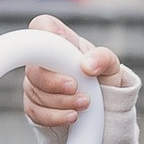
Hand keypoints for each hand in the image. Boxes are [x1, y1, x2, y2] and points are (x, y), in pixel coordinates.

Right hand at [22, 12, 121, 134]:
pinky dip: (55, 116)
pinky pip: (35, 112)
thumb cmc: (102, 78)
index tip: (61, 52)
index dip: (45, 35)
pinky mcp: (34, 105)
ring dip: (60, 101)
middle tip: (75, 87)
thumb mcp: (111, 66)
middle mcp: (43, 61)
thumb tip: (86, 65)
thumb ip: (103, 58)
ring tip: (84, 104)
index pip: (42, 26)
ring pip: (35, 92)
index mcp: (60, 42)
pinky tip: (72, 116)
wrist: (102, 105)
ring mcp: (36, 83)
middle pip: (33, 68)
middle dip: (54, 82)